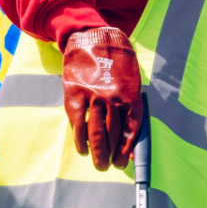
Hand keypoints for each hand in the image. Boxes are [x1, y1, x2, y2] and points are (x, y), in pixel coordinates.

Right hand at [62, 28, 142, 170]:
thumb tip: (130, 138)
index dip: (127, 150)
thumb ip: (130, 108)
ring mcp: (93, 97)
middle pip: (113, 135)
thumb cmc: (116, 65)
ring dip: (98, 152)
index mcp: (131, 98)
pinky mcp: (75, 94)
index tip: (124, 163)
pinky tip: (82, 149)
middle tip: (108, 167)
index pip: (131, 131)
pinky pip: (78, 122)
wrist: (93, 40)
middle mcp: (113, 100)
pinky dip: (80, 139)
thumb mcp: (131, 84)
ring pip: (96, 132)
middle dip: (111, 155)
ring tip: (99, 164)